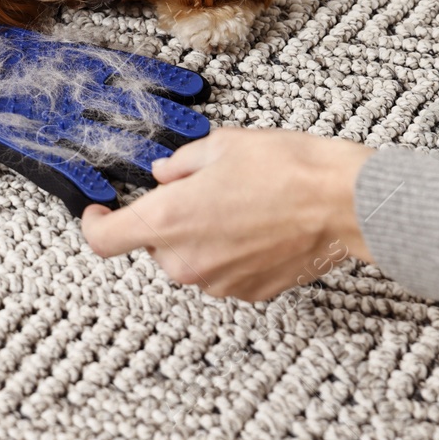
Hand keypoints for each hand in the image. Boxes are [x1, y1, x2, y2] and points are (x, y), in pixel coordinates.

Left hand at [81, 128, 375, 299]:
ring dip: (200, 235)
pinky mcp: (249, 293)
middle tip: (199, 188)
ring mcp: (218, 283)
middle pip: (154, 246)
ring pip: (189, 259)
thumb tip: (165, 175)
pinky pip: (222, 272)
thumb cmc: (285, 170)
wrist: (344, 204)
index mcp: (167, 221)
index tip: (97, 212)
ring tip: (238, 203)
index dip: (94, 225)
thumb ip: (179, 165)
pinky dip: (229, 252)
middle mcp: (186, 261)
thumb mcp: (219, 146)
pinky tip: (257, 225)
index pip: (104, 241)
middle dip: (167, 218)